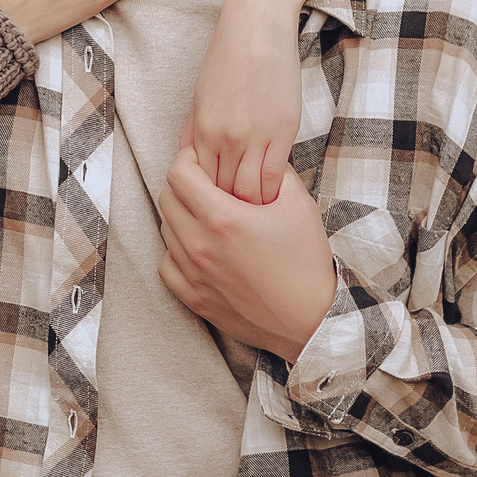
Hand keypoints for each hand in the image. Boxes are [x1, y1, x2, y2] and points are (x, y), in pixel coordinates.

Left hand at [157, 146, 338, 361]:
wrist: (311, 321)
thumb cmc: (306, 263)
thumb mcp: (298, 206)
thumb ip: (273, 172)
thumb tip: (256, 155)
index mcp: (223, 219)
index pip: (178, 174)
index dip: (188, 160)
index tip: (202, 162)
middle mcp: (200, 245)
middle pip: (167, 198)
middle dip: (184, 185)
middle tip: (206, 186)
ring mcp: (193, 274)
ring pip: (165, 229)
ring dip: (181, 216)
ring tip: (207, 216)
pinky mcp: (193, 298)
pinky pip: (166, 264)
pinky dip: (176, 251)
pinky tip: (199, 248)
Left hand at [184, 1, 300, 204]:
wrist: (255, 28)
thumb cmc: (227, 59)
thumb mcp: (201, 97)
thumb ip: (196, 132)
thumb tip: (190, 160)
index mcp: (202, 130)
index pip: (199, 184)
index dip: (206, 202)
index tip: (213, 214)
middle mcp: (225, 138)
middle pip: (222, 194)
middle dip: (227, 212)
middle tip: (235, 224)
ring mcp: (255, 136)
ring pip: (248, 192)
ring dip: (250, 208)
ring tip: (255, 218)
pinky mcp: (283, 130)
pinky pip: (275, 176)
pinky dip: (272, 193)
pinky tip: (273, 199)